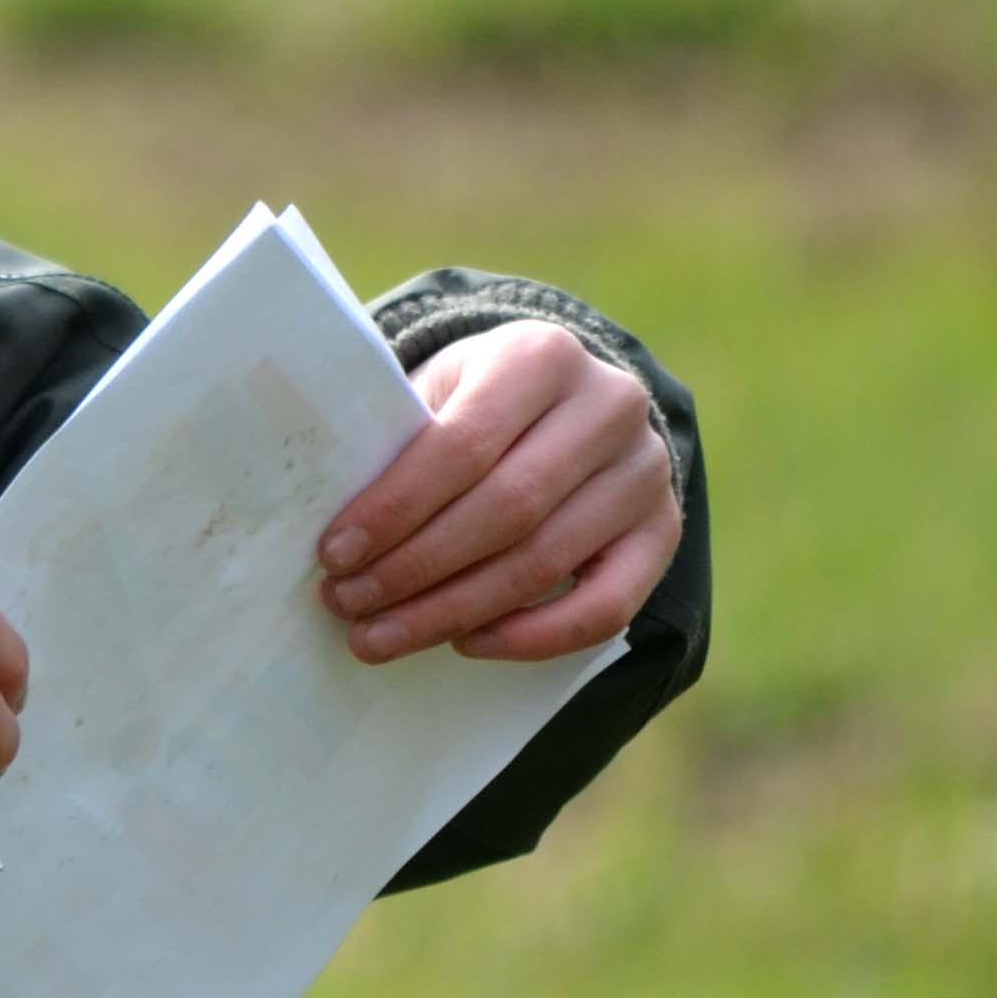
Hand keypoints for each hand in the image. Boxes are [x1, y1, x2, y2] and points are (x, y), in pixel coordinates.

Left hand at [318, 322, 680, 663]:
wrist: (565, 401)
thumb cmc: (476, 402)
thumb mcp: (438, 391)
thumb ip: (396, 442)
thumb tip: (333, 535)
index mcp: (541, 355)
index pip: (462, 444)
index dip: (395, 508)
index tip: (334, 554)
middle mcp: (609, 406)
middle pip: (505, 509)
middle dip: (415, 568)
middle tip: (348, 605)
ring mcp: (645, 471)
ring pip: (544, 561)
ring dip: (453, 611)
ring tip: (382, 635)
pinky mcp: (663, 530)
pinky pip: (606, 607)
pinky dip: (531, 637)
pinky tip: (465, 642)